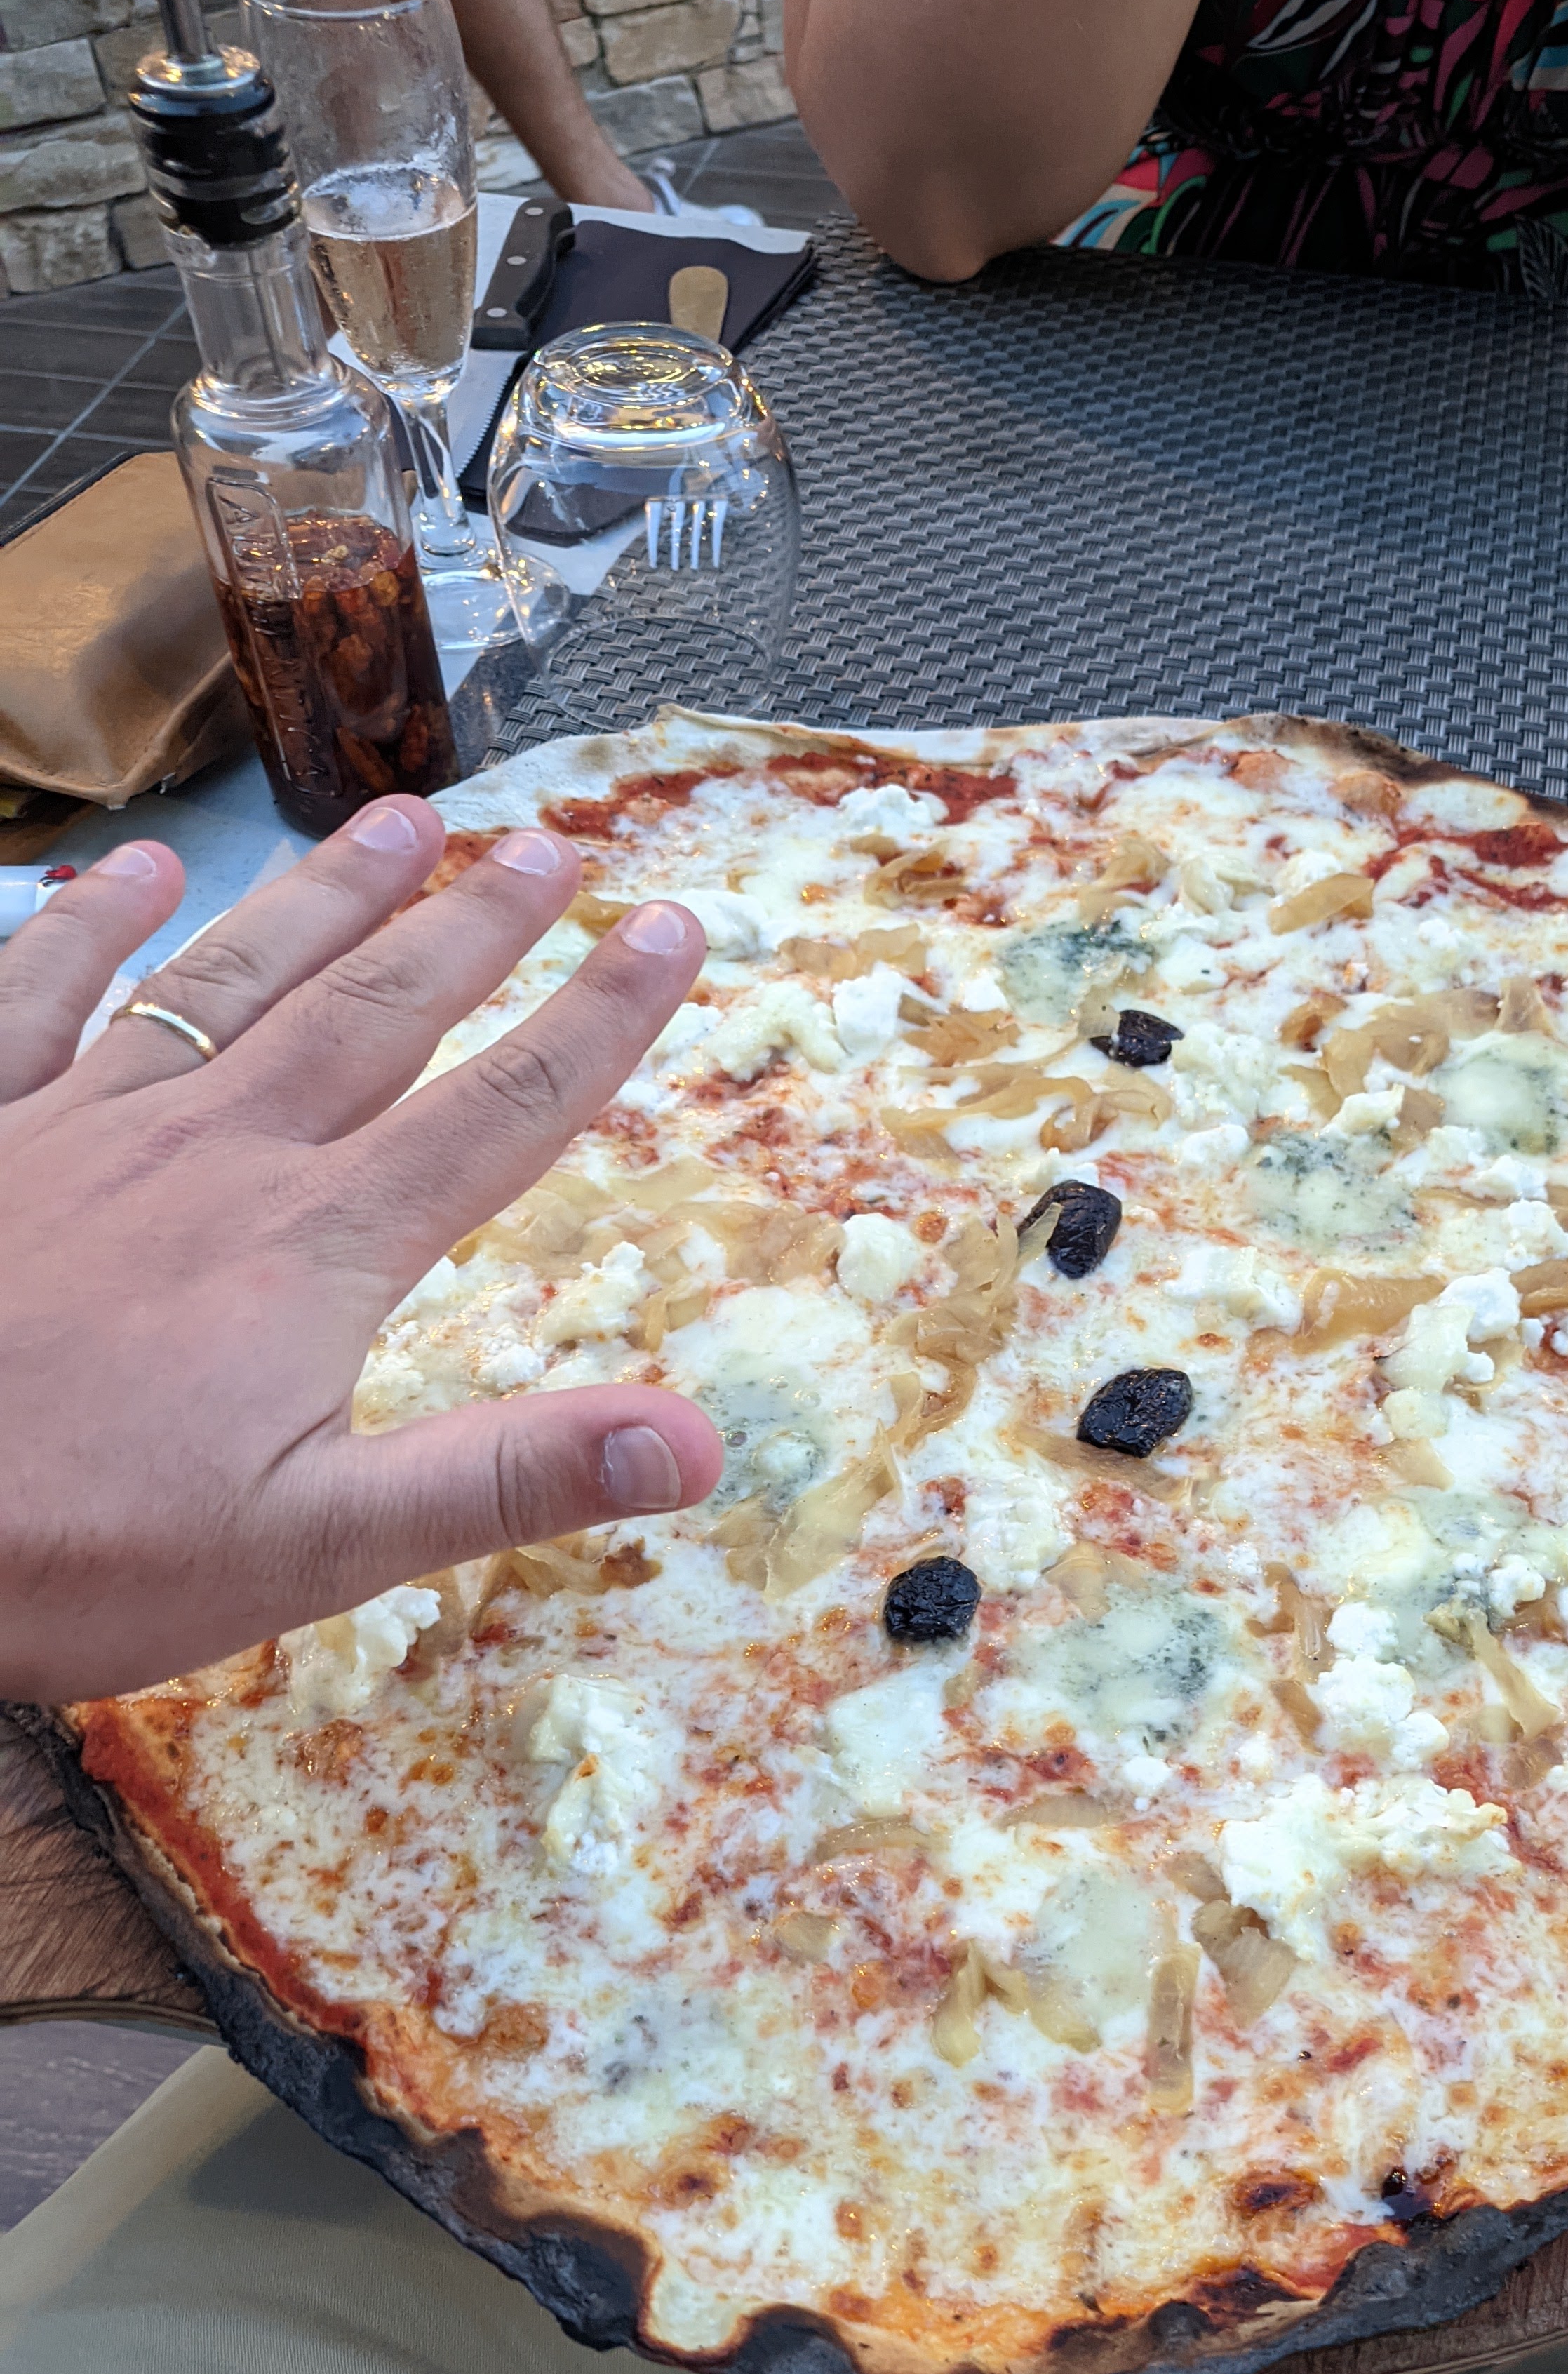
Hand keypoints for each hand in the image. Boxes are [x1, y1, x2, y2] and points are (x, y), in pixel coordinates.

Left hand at [0, 798, 721, 1704]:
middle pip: (379, 1012)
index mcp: (318, 1249)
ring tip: (403, 823)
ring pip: (234, 980)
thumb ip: (507, 1479)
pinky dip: (91, 927)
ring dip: (326, 899)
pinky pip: (36, 996)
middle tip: (554, 848)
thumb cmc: (81, 1550)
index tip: (675, 929)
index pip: (502, 1109)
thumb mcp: (319, 1547)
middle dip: (478, 927)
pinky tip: (142, 871)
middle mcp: (218, 1154)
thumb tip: (696, 1441)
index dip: (600, 1018)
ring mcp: (82, 1126)